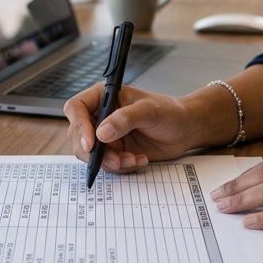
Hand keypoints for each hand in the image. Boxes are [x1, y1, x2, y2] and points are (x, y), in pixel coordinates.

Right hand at [63, 83, 196, 172]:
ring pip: (91, 154)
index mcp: (104, 97)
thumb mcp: (150, 111)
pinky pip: (107, 164)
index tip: (90, 144)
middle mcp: (100, 115)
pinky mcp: (115, 151)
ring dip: (110, 162)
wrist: (185, 130)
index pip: (77, 108)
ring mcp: (106, 135)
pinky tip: (139, 160)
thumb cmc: (169, 111)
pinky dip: (121, 166)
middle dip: (95, 152)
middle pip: (78, 135)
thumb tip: (101, 133)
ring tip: (132, 159)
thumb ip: (125, 119)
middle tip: (116, 160)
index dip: (79, 126)